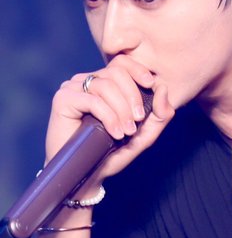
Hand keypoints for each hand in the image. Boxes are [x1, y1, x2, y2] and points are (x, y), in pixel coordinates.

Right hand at [45, 55, 174, 184]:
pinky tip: (114, 133)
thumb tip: (163, 87)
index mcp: (105, 84)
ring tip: (126, 132)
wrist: (86, 174)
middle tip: (138, 121)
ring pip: (105, 85)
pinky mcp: (62, 99)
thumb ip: (160, 114)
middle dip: (133, 96)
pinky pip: (92, 100)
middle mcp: (87, 82)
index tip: (151, 84)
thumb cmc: (112, 153)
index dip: (138, 69)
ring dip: (121, 110)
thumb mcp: (144, 135)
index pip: (121, 62)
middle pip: (116, 72)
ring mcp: (73, 88)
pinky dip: (108, 117)